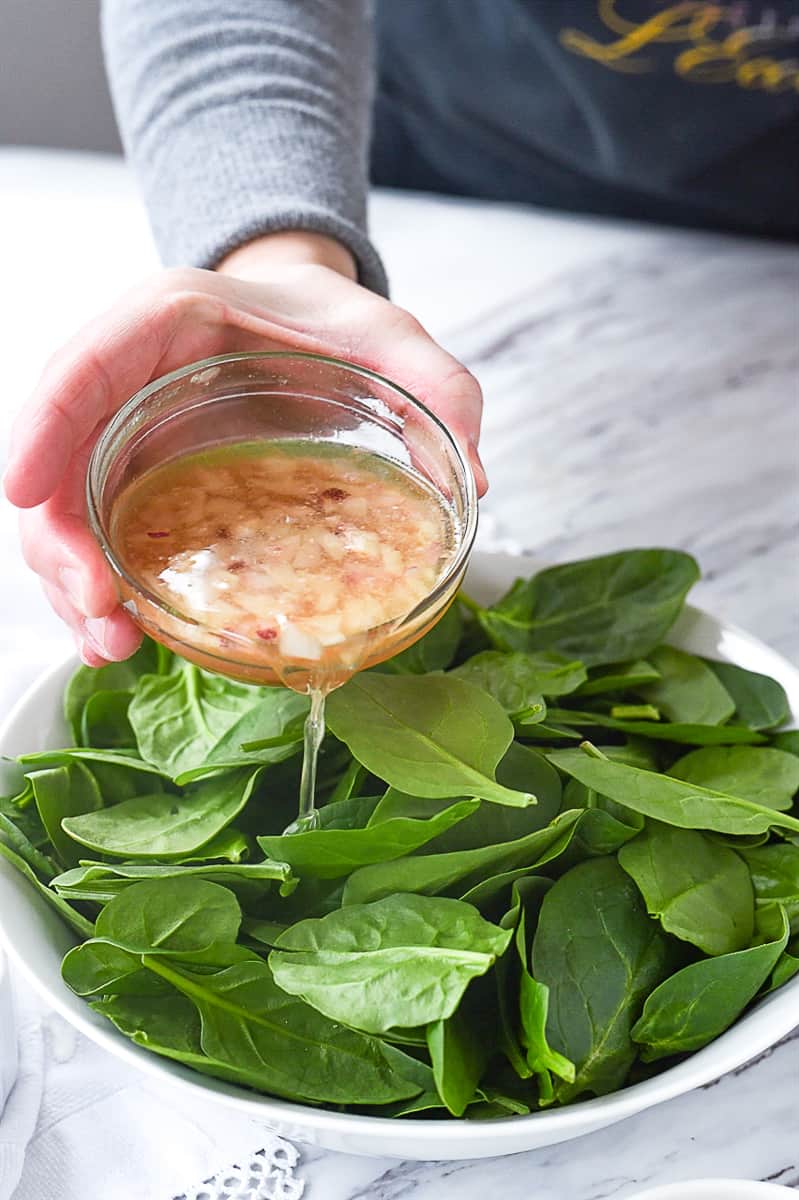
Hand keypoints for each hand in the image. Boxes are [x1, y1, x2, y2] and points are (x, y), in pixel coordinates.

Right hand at [4, 232, 484, 665]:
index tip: (23, 493)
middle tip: (101, 613)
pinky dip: (100, 586)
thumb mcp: (394, 338)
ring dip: (73, 583)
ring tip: (111, 646)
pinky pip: (100, 532)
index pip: (84, 363)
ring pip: (67, 510)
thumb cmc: (336, 325)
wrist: (312, 327)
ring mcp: (128, 434)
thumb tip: (472, 477)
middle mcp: (129, 379)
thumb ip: (441, 388)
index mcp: (169, 321)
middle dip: (60, 542)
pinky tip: (123, 636)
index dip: (45, 426)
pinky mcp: (142, 480)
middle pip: (59, 458)